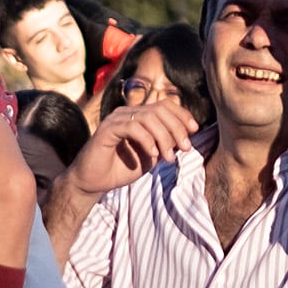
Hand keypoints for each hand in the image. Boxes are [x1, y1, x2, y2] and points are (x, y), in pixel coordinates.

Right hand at [63, 100, 198, 199]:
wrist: (93, 182)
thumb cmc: (121, 169)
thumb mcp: (151, 157)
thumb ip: (165, 145)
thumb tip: (185, 138)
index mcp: (138, 116)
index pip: (165, 105)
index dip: (182, 115)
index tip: (195, 130)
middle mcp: (127, 113)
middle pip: (160, 109)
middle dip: (177, 128)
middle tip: (186, 148)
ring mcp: (116, 119)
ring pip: (148, 117)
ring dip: (164, 137)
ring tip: (168, 157)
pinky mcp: (107, 129)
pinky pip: (132, 127)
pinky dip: (147, 140)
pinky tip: (153, 154)